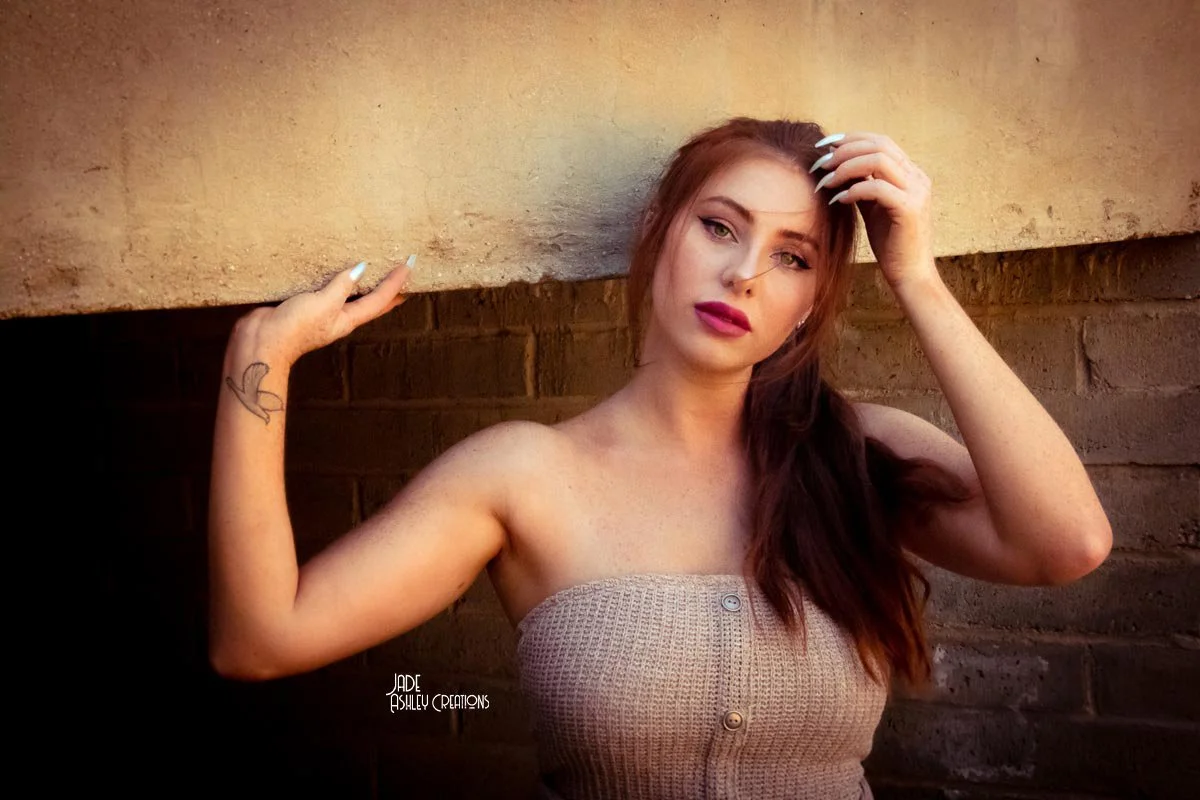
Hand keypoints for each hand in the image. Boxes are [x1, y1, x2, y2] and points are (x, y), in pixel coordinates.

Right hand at [230, 258, 415, 367]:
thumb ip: (342, 286)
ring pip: (350, 294)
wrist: (260, 342)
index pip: (380, 299)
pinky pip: (327, 289)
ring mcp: (322, 311)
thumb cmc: (294, 328)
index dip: (396, 282)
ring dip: (364, 283)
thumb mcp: (324, 304)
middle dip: (387, 288)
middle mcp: (339, 316)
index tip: (409, 264)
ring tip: (375, 268)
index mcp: (348, 318)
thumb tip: (362, 268)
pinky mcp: (304, 304)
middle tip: (402, 272)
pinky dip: (336, 278)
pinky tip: (333, 269)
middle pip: (371, 301)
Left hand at [811, 132, 937, 290]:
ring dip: (846, 167)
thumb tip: (837, 167)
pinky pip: (877, 188)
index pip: (881, 141)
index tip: (824, 146)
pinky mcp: (909, 210)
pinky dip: (854, 190)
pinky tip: (839, 200)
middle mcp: (917, 178)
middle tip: (820, 163)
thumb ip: (861, 185)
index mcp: (911, 174)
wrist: (910, 275)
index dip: (851, 139)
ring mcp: (917, 192)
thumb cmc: (890, 244)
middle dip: (845, 150)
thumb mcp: (873, 207)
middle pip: (880, 144)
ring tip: (826, 181)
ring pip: (879, 160)